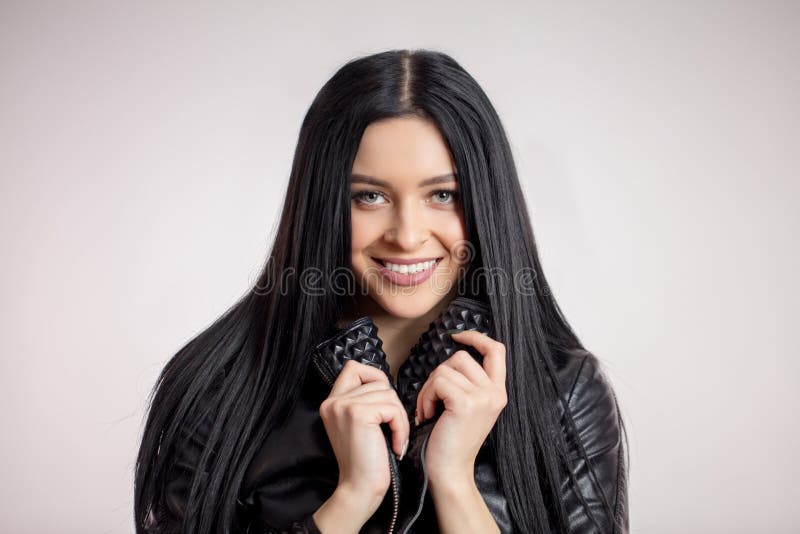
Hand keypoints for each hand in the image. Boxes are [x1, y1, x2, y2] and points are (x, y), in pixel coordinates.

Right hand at [318, 360, 409, 517]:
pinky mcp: (358, 414)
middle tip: (393, 428)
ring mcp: (343, 406)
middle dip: (393, 404)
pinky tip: (395, 445)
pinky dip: (400, 426)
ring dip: (399, 417)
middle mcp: (333, 401)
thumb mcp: (359, 425)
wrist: (360, 489)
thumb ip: (364, 401)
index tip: (384, 404)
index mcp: (331, 402)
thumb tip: (386, 383)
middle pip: (378, 380)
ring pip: (388, 393)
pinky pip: (392, 408)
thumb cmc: (366, 461)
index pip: (354, 367)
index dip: (375, 377)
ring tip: (395, 439)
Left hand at [415, 330, 507, 486]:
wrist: (449, 472)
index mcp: (498, 392)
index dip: (476, 337)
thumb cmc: (450, 441)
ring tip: (429, 410)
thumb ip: (468, 383)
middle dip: (439, 374)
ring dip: (429, 388)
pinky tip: (427, 415)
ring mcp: (483, 397)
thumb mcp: (467, 407)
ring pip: (445, 369)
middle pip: (461, 357)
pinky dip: (426, 396)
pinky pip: (438, 382)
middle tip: (431, 400)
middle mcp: (495, 393)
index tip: (456, 336)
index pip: (496, 350)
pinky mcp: (466, 403)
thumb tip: (453, 354)